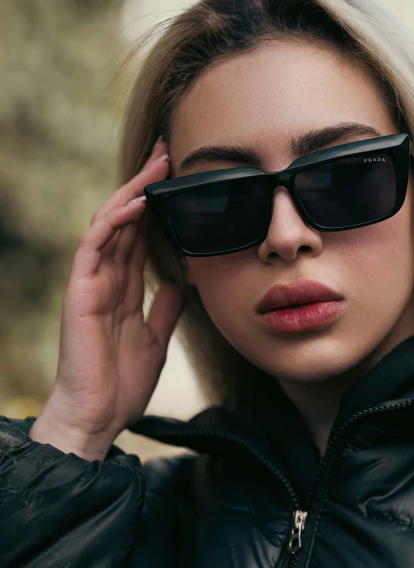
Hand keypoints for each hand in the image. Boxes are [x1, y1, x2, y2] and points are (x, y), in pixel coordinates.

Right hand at [31, 137, 183, 456]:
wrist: (99, 415)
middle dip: (145, 185)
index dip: (157, 204)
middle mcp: (106, 277)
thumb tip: (180, 282)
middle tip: (168, 152)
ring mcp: (91, 282)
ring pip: (108, 224)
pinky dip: (112, 223)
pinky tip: (134, 204)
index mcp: (124, 286)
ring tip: (156, 165)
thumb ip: (164, 308)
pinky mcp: (80, 292)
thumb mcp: (155, 338)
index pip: (140, 234)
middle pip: (126, 219)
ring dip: (132, 193)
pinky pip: (92, 247)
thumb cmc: (122, 382)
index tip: (178, 177)